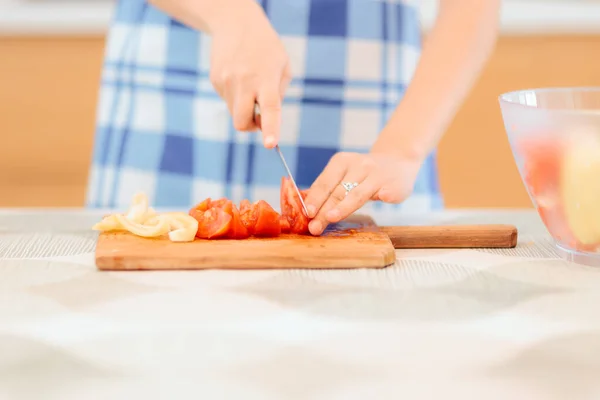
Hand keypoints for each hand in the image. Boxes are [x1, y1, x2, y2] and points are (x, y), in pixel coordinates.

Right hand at [209, 2, 290, 147]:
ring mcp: (225, 81)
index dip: (270, 128)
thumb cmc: (266, 48)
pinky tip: (239, 76)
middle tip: (259, 118)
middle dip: (251, 127)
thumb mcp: (282, 66)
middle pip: (242, 122)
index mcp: (265, 78)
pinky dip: (236, 96)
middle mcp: (243, 81)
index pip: (269, 108)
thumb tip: (265, 121)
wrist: (235, 22)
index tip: (270, 144)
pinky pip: (227, 101)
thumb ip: (278, 95)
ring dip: (244, 109)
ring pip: (235, 113)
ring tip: (250, 85)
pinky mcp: (215, 80)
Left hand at [304, 152, 421, 235]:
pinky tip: (382, 199)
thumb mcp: (345, 174)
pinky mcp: (394, 184)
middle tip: (314, 226)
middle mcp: (359, 165)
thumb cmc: (364, 174)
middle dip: (324, 210)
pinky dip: (385, 196)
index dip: (315, 198)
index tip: (306, 213)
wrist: (398, 161)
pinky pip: (388, 192)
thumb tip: (307, 211)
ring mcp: (377, 174)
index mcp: (342, 162)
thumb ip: (329, 189)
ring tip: (331, 218)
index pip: (324, 183)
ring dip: (344, 206)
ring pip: (358, 194)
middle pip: (338, 191)